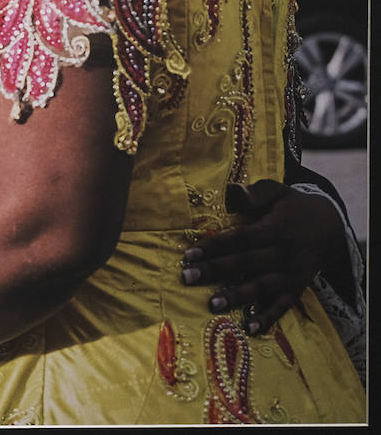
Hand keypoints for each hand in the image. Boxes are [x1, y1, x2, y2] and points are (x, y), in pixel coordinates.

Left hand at [180, 180, 344, 334]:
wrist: (332, 226)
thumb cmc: (295, 206)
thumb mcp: (279, 191)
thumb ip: (256, 192)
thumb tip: (233, 191)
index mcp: (274, 228)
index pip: (240, 239)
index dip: (214, 246)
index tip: (189, 254)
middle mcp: (283, 253)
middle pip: (245, 263)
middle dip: (215, 271)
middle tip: (187, 278)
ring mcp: (292, 273)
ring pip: (262, 286)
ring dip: (237, 296)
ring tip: (212, 305)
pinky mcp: (299, 287)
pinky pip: (284, 304)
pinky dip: (269, 317)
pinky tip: (251, 328)